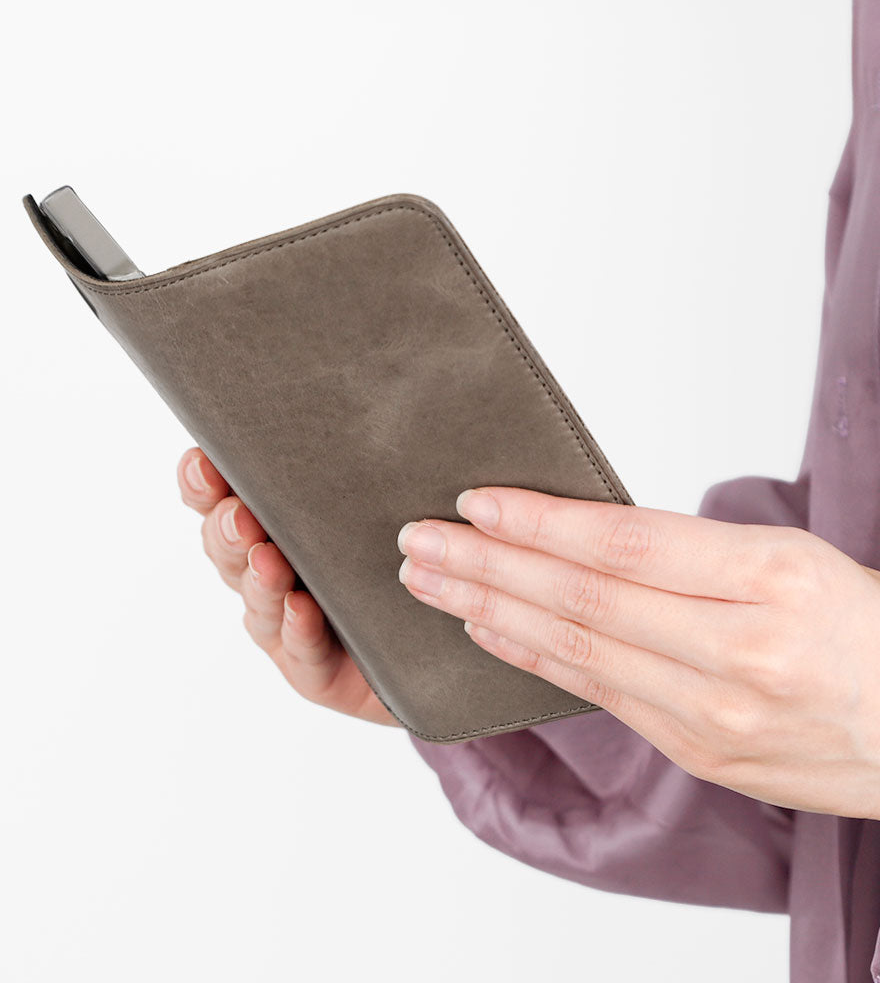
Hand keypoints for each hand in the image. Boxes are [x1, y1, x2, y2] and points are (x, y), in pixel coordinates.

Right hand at [177, 447, 399, 727]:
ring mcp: (283, 623)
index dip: (202, 483)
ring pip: (257, 599)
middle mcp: (264, 573)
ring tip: (267, 560)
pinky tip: (300, 609)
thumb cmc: (389, 555)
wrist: (427, 640)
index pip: (217, 500)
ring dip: (259, 578)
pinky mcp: (313, 669)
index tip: (202, 460)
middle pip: (226, 549)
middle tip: (239, 514)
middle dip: (227, 529)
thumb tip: (368, 389)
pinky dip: (297, 628)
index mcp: (268, 527)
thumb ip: (352, 463)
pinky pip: (300, 649)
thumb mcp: (371, 500)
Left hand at [397, 487, 879, 818]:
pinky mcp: (699, 753)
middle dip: (487, 564)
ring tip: (429, 581)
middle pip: (582, 598)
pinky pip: (597, 695)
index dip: (540, 521)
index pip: (624, 544)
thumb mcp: (791, 557)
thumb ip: (687, 552)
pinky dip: (532, 659)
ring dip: (489, 610)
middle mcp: (740, 650)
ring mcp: (716, 713)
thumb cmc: (861, 629)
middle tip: (418, 539)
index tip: (477, 501)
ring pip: (577, 650)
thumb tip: (576, 535)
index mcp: (771, 578)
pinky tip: (485, 632)